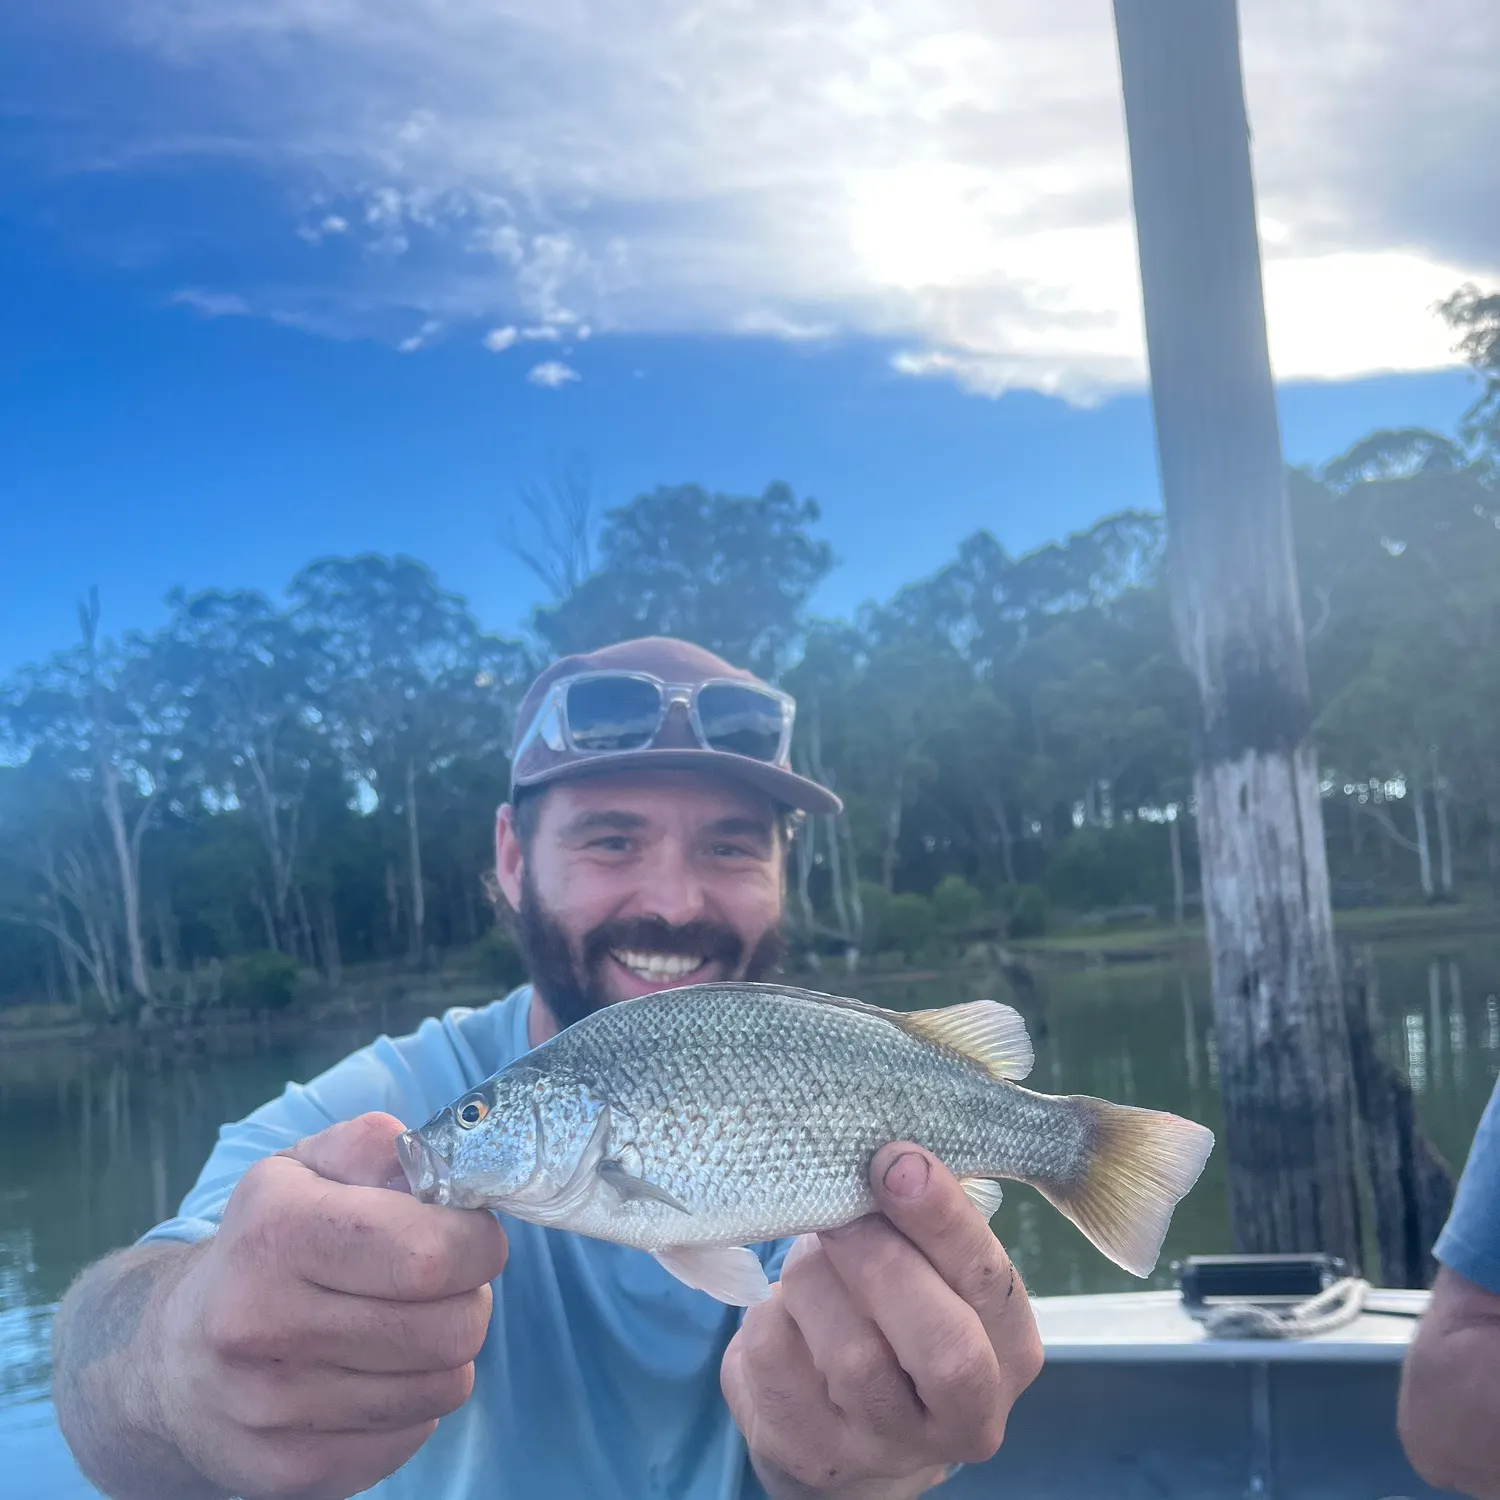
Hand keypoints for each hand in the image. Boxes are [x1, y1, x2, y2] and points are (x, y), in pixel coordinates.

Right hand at [155, 1113, 507, 1499]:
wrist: (168, 1363)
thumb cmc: (264, 1246)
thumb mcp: (304, 1168)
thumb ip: (378, 1147)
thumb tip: (447, 1171)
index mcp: (277, 1230)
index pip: (431, 1253)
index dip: (477, 1241)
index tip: (469, 1234)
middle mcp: (264, 1322)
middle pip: (451, 1326)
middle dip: (471, 1296)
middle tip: (443, 1281)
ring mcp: (273, 1407)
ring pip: (444, 1384)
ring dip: (445, 1350)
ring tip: (404, 1323)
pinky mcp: (290, 1471)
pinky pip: (414, 1433)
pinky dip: (414, 1402)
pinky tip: (373, 1373)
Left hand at [720, 1143, 1043, 1499]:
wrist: (846, 1429)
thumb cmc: (899, 1316)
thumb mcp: (934, 1272)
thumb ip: (927, 1224)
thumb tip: (892, 1154)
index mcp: (1009, 1354)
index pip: (990, 1287)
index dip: (943, 1220)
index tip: (897, 1161)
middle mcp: (964, 1418)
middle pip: (937, 1342)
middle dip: (880, 1256)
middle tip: (840, 1213)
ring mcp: (884, 1447)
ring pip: (849, 1350)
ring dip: (816, 1278)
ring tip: (814, 1259)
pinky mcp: (808, 1451)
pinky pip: (776, 1356)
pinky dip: (771, 1309)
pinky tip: (788, 1307)